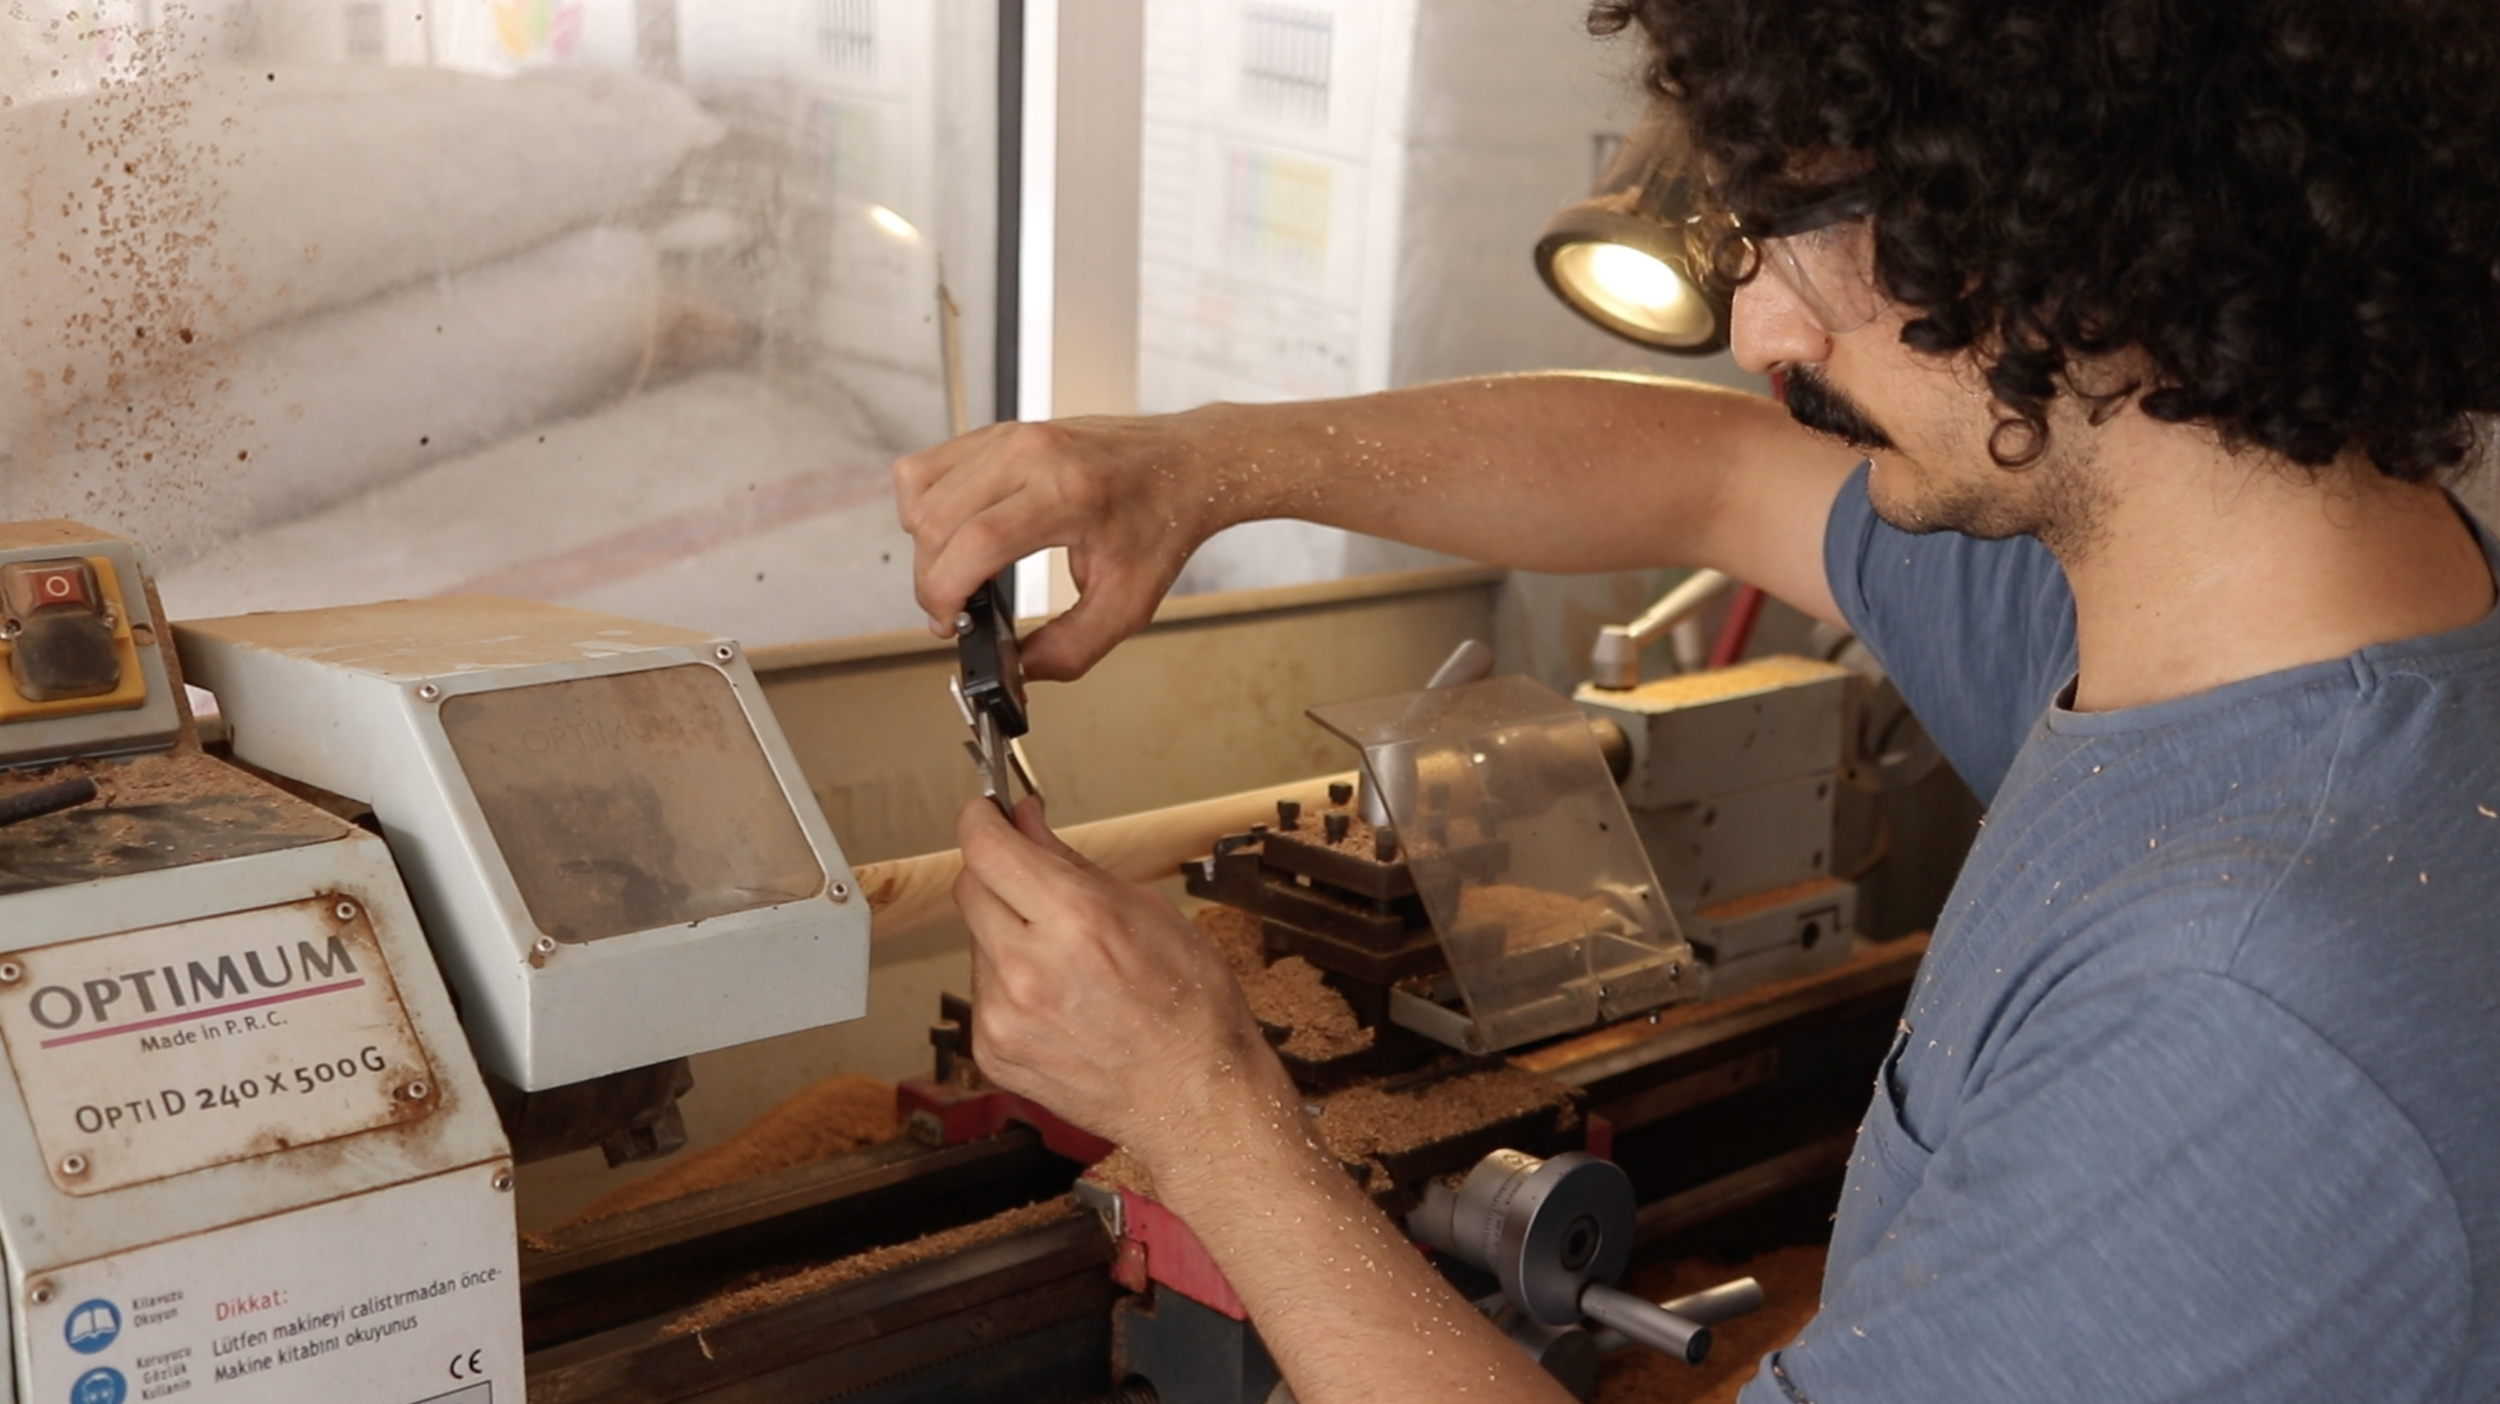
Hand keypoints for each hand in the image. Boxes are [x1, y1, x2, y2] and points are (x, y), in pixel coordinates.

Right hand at [895, 415, 1241, 681]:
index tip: (949, 623)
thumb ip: (1071, 649)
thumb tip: (1018, 671)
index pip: (974, 541)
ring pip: (920, 493)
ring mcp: (1010, 437)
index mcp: (1067, 494)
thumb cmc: (1162, 522)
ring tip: (958, 574)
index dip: (944, 591)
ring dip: (925, 547)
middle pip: (936, 521)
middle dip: (931, 581)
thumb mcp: (1127, 604)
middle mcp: (1031, 455)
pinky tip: (956, 534)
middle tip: (955, 612)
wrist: (1184, 465)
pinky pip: (928, 469)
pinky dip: (925, 509)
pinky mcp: (999, 433)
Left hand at [951, 795, 1286, 1161]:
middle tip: (1035, 882)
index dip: (980, 820)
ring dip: (1008, 933)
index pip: (986, 848)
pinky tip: (1058, 1000)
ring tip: (1067, 963)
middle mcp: (1029, 968)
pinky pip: (983, 991)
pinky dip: (1010, 983)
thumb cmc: (1192, 1010)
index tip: (984, 813)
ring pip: (977, 941)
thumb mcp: (1150, 912)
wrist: (1194, 1100)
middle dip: (999, 874)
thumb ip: (1072, 864)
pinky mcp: (992, 1050)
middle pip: (970, 887)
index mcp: (1077, 920)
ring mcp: (1004, 1015)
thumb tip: (1027, 824)